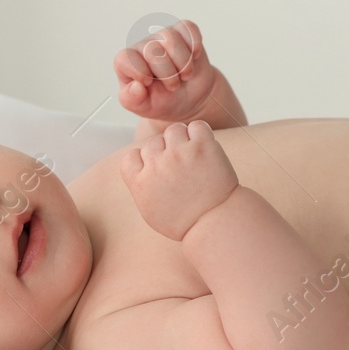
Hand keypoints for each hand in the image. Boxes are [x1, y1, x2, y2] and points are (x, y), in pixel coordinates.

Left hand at [114, 19, 218, 123]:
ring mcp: (163, 37)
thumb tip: (136, 86)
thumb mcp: (144, 107)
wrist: (189, 98)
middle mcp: (144, 46)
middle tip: (174, 86)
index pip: (124, 59)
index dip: (138, 71)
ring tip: (185, 75)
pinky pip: (188, 28)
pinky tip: (195, 57)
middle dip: (168, 74)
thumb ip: (133, 100)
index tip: (149, 83)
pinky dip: (194, 43)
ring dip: (183, 62)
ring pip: (170, 38)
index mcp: (128, 63)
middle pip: (152, 50)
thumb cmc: (163, 101)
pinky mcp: (183, 33)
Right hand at [119, 120, 239, 240]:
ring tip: (194, 157)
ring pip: (174, 129)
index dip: (145, 162)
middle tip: (182, 168)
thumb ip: (141, 187)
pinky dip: (201, 134)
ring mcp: (179, 153)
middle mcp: (157, 165)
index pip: (131, 156)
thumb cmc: (185, 221)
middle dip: (165, 152)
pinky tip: (205, 149)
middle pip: (154, 142)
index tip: (159, 172)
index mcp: (140, 182)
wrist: (217, 223)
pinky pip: (197, 126)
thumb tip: (139, 169)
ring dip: (183, 139)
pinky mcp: (202, 146)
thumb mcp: (151, 211)